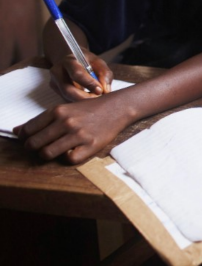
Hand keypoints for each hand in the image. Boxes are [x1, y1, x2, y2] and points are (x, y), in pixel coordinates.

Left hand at [15, 94, 134, 164]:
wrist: (117, 108)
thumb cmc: (89, 109)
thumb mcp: (65, 109)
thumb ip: (42, 119)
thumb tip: (17, 131)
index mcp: (58, 111)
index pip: (28, 129)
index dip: (24, 138)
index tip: (28, 140)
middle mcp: (66, 122)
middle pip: (34, 144)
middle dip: (32, 148)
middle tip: (39, 147)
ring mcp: (78, 134)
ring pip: (47, 153)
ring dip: (47, 155)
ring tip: (54, 150)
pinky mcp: (90, 145)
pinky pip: (69, 159)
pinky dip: (67, 158)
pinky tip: (71, 151)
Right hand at [49, 52, 112, 101]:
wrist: (70, 59)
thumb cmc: (86, 61)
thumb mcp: (98, 62)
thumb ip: (104, 74)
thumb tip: (105, 90)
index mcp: (69, 61)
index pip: (77, 74)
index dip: (89, 84)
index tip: (100, 91)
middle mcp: (57, 71)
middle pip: (68, 90)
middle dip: (84, 97)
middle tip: (98, 99)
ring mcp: (54, 82)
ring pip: (67, 97)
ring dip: (82, 101)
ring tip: (94, 99)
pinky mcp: (55, 90)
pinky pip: (66, 100)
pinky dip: (78, 103)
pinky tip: (87, 100)